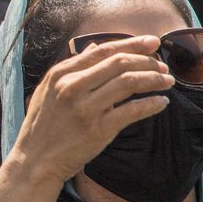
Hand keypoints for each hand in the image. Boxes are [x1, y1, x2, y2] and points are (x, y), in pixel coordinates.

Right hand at [11, 36, 173, 185]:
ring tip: (167, 81)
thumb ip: (73, 67)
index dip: (132, 44)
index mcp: (60, 74)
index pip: (103, 51)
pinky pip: (132, 111)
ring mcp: (84, 108)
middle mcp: (71, 87)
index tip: (153, 42)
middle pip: (119, 63)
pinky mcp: (97, 129)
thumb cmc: (43, 125)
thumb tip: (95, 47)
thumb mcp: (50, 89)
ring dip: (154, 79)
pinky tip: (161, 103)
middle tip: (163, 66)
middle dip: (147, 61)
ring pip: (128, 82)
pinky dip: (151, 105)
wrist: (36, 159)